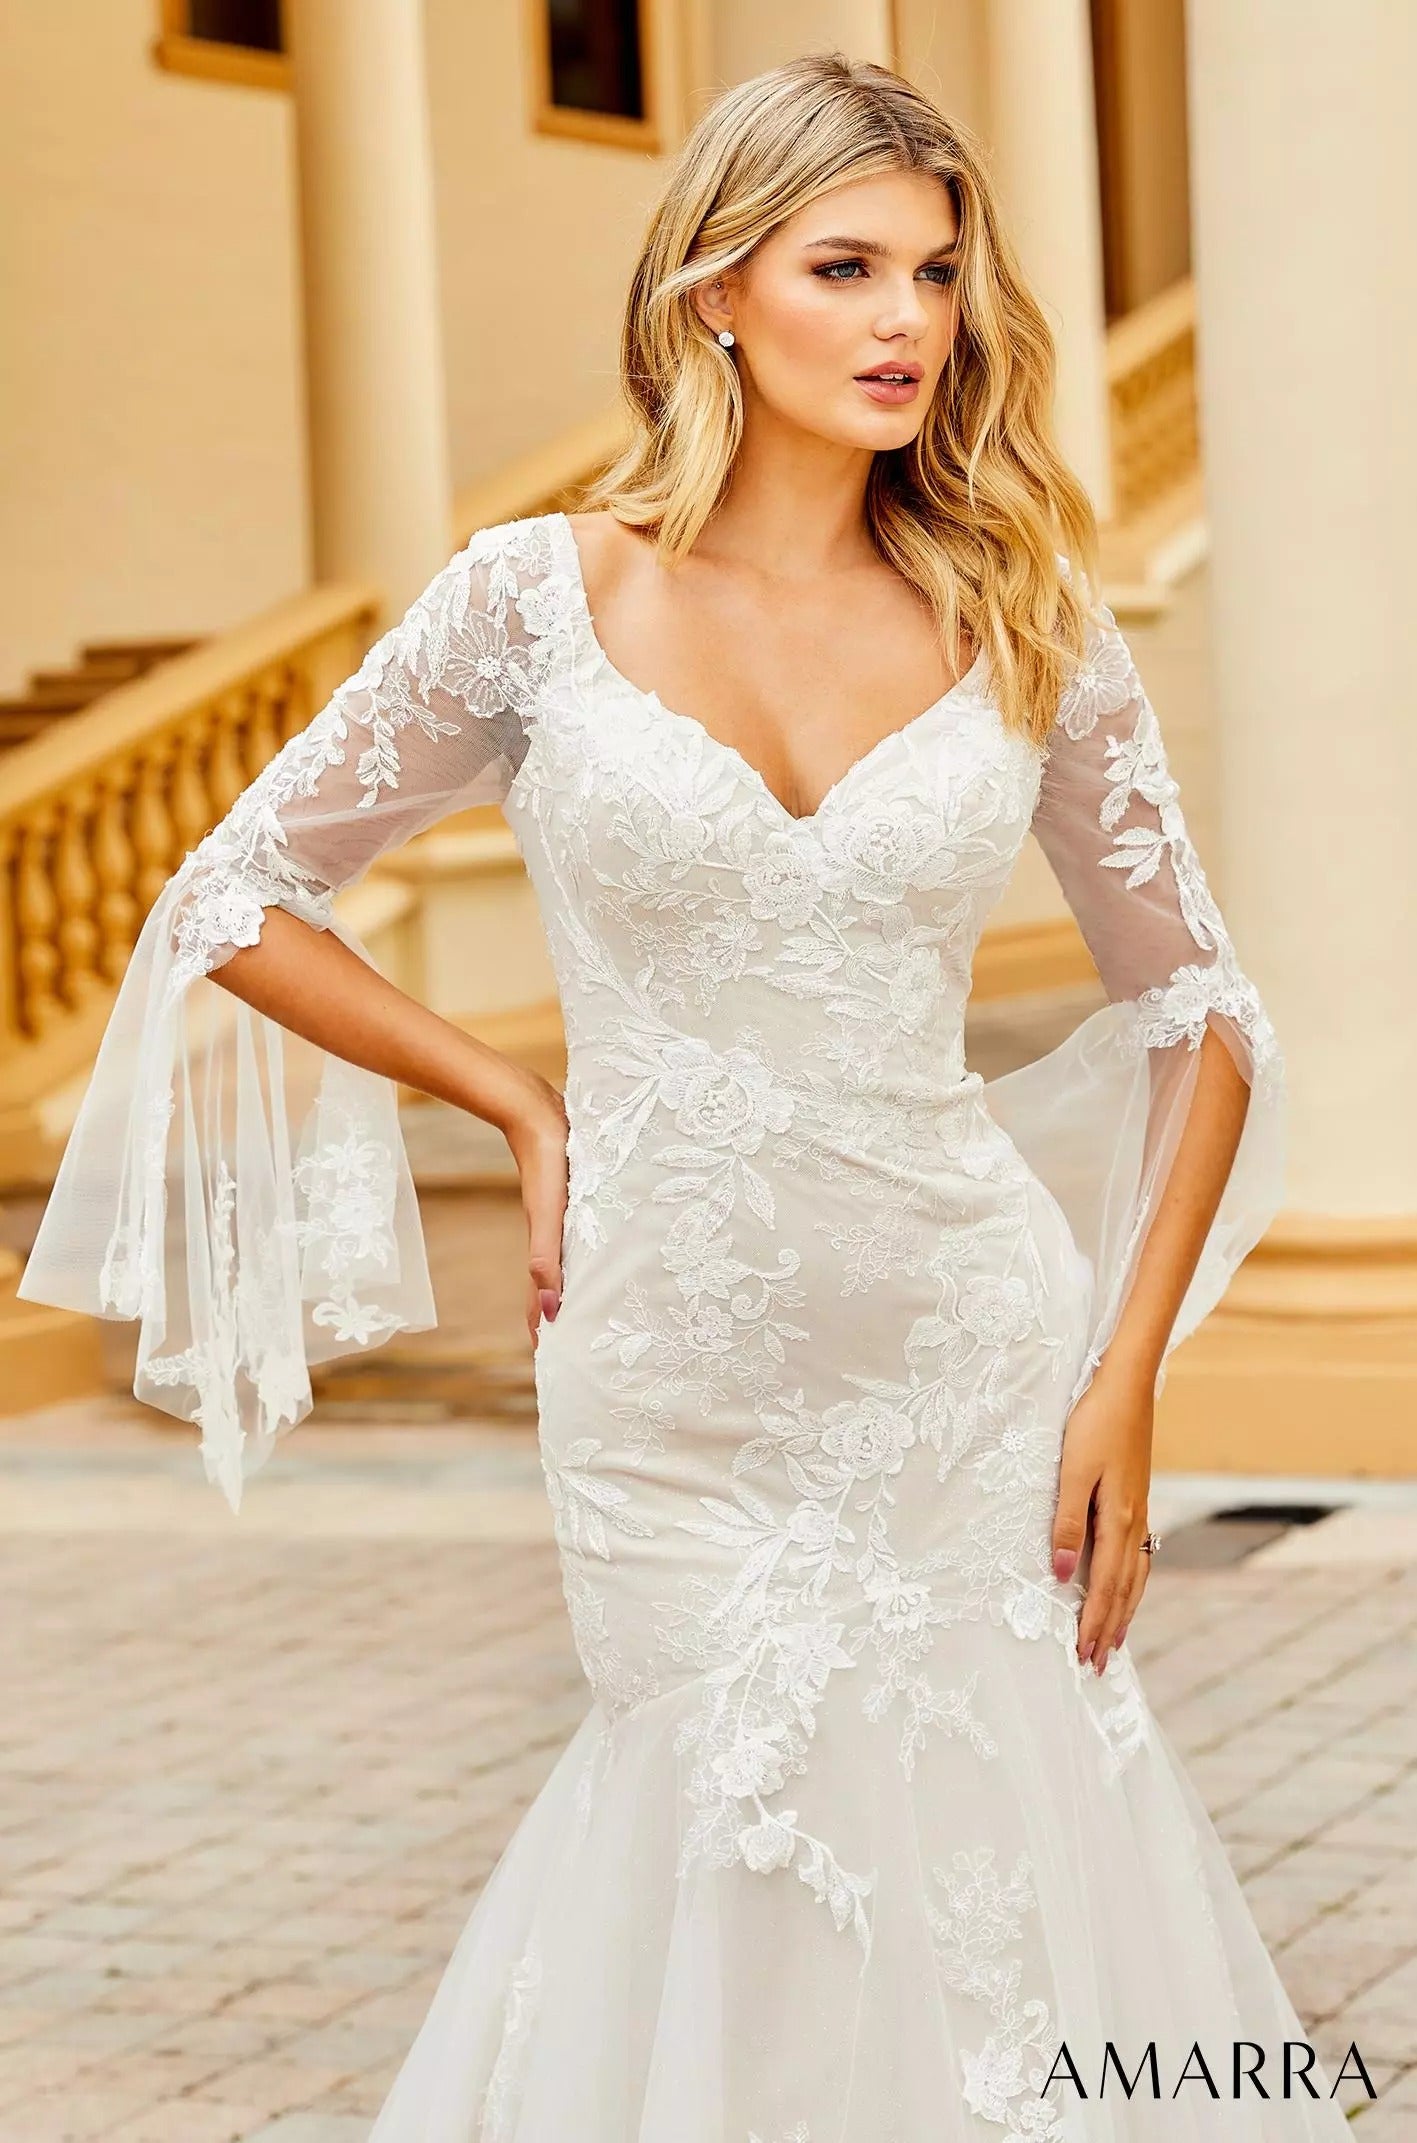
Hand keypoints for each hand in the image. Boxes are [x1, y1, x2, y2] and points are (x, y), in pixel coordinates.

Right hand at [502, 1072, 570, 1346]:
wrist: (534, 1110)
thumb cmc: (546, 1160)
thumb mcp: (548, 1214)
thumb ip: (546, 1257)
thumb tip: (550, 1309)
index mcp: (548, 1246)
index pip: (543, 1301)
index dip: (547, 1331)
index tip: (556, 1364)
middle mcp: (555, 1237)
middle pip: (556, 1286)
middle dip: (565, 1316)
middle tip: (582, 1347)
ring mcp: (565, 1217)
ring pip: (572, 1261)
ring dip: (579, 1286)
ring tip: (597, 1308)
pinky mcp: (576, 1195)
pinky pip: (584, 1235)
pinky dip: (590, 1252)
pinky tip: (605, 1250)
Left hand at [1050, 1357, 1155, 1676]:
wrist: (1126, 1385)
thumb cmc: (1093, 1423)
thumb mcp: (1072, 1471)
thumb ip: (1066, 1523)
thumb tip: (1061, 1575)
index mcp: (1118, 1520)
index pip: (1106, 1587)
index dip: (1094, 1623)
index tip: (1084, 1657)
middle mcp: (1134, 1522)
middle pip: (1124, 1589)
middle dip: (1110, 1628)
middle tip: (1099, 1666)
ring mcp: (1139, 1511)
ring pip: (1135, 1575)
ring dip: (1124, 1611)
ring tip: (1115, 1639)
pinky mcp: (1137, 1498)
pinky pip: (1138, 1555)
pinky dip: (1132, 1582)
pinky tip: (1127, 1586)